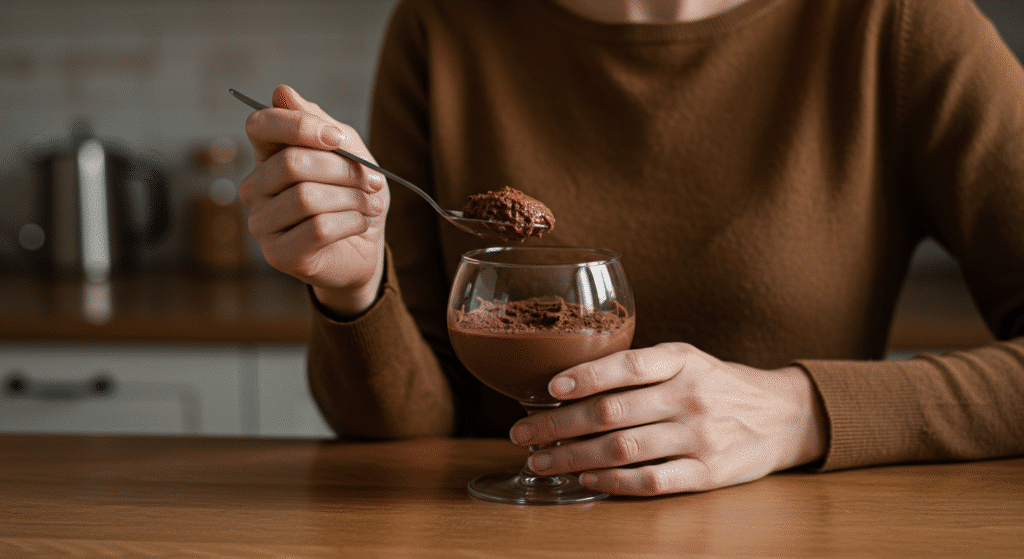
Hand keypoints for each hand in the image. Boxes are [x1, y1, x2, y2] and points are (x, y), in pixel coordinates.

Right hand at [239, 85, 388, 315]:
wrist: (366, 248)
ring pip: (306, 198)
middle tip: (373, 181)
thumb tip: (282, 92)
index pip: (260, 125)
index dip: (299, 126)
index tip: (337, 138)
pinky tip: (362, 222)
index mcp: (267, 157)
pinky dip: (351, 222)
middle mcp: (255, 188)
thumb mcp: (348, 152)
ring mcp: (262, 224)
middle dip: (343, 170)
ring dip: (352, 198)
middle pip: (292, 163)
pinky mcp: (279, 254)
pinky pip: (318, 229)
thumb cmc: (353, 196)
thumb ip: (320, 124)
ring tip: (372, 204)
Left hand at [509, 343, 827, 495]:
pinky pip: (651, 482)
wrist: (783, 415)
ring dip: (574, 457)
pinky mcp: (709, 473)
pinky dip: (613, 482)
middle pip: (612, 413)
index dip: (585, 375)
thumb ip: (641, 369)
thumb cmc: (719, 385)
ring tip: (543, 460)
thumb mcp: (688, 360)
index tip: (549, 387)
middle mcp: (691, 396)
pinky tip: (587, 480)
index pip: (628, 365)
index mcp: (683, 360)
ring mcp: (701, 437)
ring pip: (623, 449)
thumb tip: (569, 384)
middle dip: (558, 425)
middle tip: (523, 434)